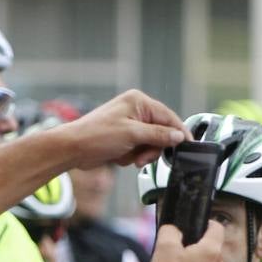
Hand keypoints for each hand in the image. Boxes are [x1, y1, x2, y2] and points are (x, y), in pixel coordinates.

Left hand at [58, 90, 189, 169]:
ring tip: (131, 159)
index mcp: (139, 102)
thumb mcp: (132, 134)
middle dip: (154, 147)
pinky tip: (122, 157)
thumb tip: (179, 136)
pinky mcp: (125, 137)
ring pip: (152, 143)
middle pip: (162, 131)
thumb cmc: (97, 135)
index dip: (179, 132)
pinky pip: (141, 148)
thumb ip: (159, 135)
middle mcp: (136, 110)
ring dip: (143, 154)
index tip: (188, 146)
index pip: (168, 116)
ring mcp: (131, 124)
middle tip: (143, 158)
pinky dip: (134, 156)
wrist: (73, 149)